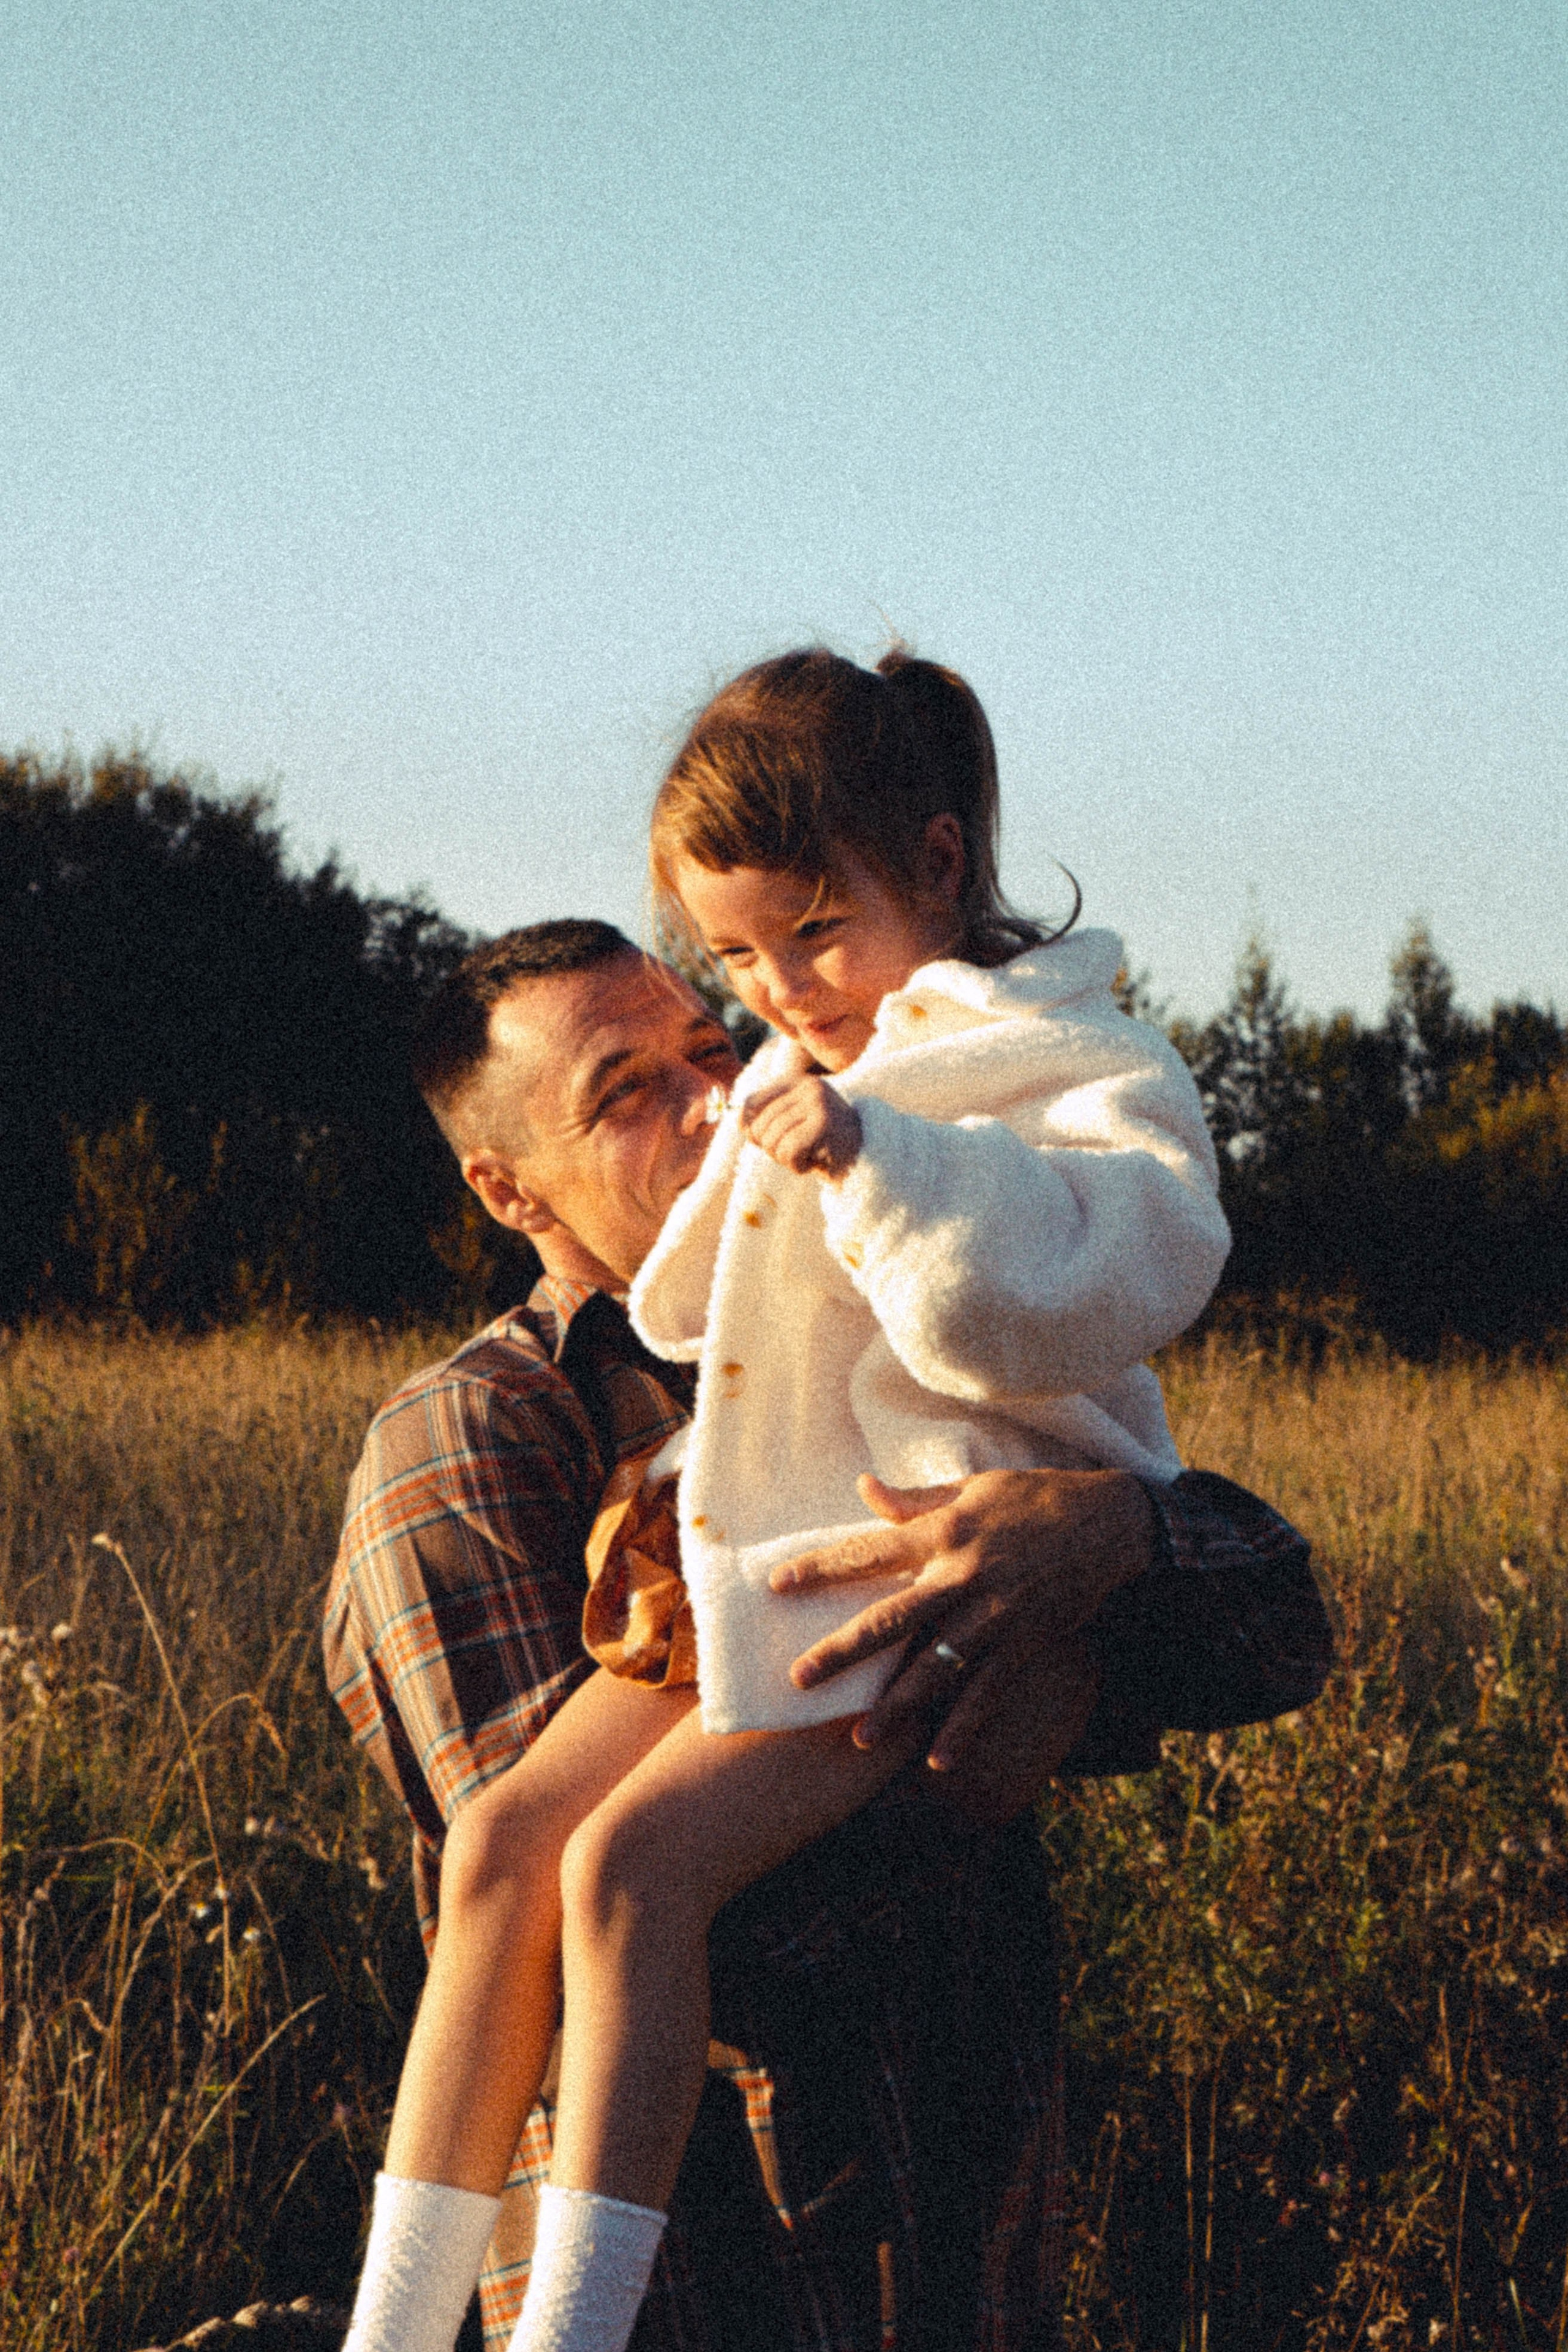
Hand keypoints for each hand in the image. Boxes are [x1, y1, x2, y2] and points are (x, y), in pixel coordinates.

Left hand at [742, 1074, 861, 1177]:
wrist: (868, 1159)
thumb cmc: (824, 1144)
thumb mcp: (793, 1124)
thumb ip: (766, 1120)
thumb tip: (737, 1122)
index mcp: (797, 1082)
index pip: (750, 1102)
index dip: (749, 1127)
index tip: (763, 1141)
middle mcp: (808, 1087)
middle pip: (759, 1125)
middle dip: (771, 1148)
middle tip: (795, 1152)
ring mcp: (818, 1104)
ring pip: (772, 1141)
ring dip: (785, 1159)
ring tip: (808, 1155)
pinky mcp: (824, 1125)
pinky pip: (788, 1152)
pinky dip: (797, 1167)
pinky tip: (814, 1163)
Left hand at [769, 1466, 1156, 1823]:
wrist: (1109, 1522)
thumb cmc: (1033, 1497)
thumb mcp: (972, 1488)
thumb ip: (914, 1498)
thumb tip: (862, 1487)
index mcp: (943, 1532)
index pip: (870, 1550)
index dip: (822, 1567)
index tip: (777, 1585)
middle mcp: (961, 1576)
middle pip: (891, 1619)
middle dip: (843, 1653)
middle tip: (799, 1679)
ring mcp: (993, 1615)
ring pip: (934, 1668)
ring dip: (896, 1707)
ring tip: (858, 1740)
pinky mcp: (1022, 1643)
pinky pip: (987, 1694)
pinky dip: (964, 1730)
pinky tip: (938, 1764)